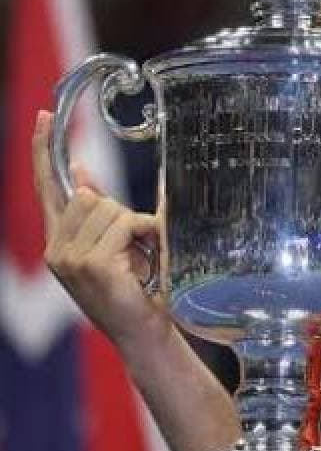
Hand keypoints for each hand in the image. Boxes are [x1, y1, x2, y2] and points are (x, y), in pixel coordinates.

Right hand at [32, 111, 168, 351]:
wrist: (144, 333)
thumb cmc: (135, 289)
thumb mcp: (114, 244)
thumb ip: (98, 211)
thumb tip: (81, 172)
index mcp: (59, 240)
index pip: (47, 187)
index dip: (45, 151)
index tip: (45, 116)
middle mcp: (56, 249)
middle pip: (90, 195)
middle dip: (121, 213)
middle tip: (136, 248)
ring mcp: (69, 259)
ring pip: (109, 208)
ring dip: (137, 228)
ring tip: (141, 259)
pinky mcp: (91, 264)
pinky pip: (125, 225)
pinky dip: (145, 236)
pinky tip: (144, 263)